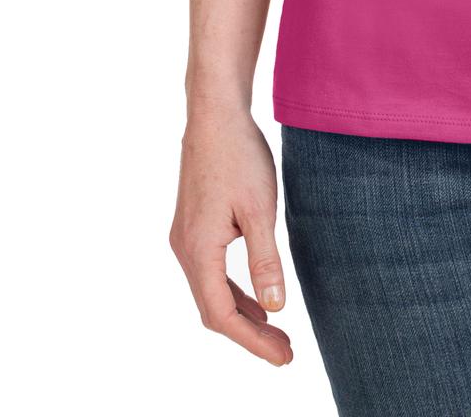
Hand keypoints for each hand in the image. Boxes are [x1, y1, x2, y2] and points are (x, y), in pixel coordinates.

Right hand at [170, 105, 293, 366]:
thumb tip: (275, 308)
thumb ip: (266, 260)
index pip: (221, 314)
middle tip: (285, 351)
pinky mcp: (193, 226)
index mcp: (198, 250)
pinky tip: (257, 296)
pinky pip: (210, 272)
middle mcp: (184, 249)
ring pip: (210, 291)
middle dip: (249, 334)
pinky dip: (233, 290)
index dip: (253, 341)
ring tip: (275, 331)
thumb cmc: (239, 156)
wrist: (215, 115)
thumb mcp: (260, 209)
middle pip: (213, 309)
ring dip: (242, 314)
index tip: (283, 355)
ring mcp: (186, 237)